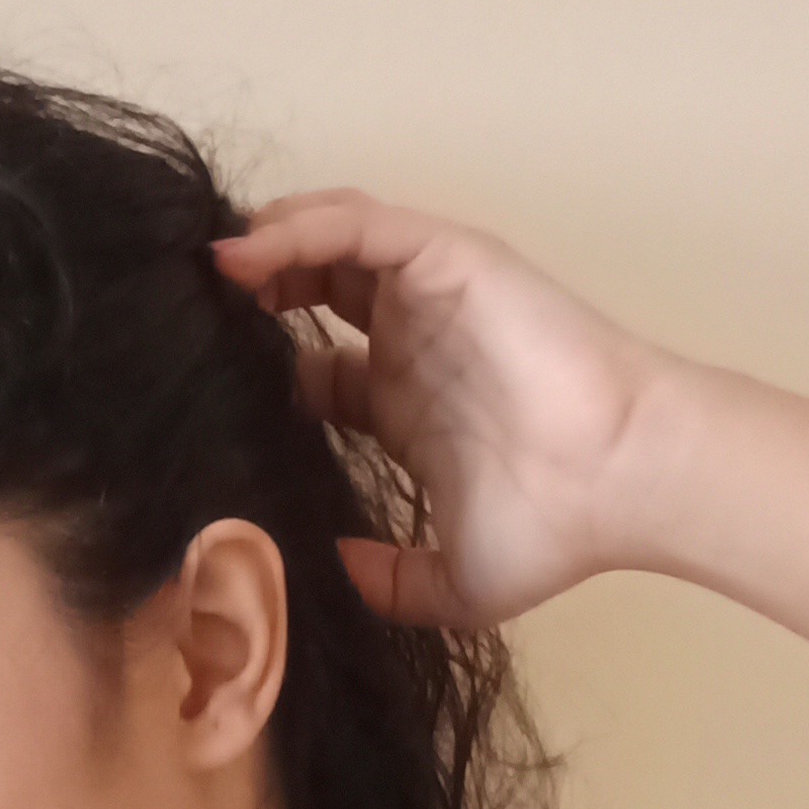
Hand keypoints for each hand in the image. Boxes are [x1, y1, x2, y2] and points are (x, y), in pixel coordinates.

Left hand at [210, 189, 671, 630]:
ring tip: (206, 270)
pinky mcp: (448, 259)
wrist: (621, 481)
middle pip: (314, 292)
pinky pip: (357, 224)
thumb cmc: (560, 529)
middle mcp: (417, 344)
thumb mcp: (454, 584)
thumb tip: (332, 569)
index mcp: (410, 411)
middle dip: (254, 296)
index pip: (316, 376)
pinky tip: (244, 259)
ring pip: (329, 241)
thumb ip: (390, 581)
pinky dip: (296, 229)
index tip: (204, 392)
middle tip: (188, 314)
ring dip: (264, 248)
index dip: (260, 376)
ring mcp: (432, 297)